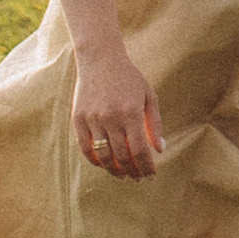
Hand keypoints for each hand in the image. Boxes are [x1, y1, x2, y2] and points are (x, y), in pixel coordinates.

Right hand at [72, 47, 162, 179]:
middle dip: (132, 171)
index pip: (139, 150)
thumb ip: (155, 124)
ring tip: (123, 174)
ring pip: (103, 156)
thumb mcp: (149, 96)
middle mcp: (110, 117)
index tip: (151, 175)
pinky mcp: (78, 119)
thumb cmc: (129, 78)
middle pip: (122, 156)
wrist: (100, 60)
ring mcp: (92, 119)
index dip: (146, 167)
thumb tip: (160, 150)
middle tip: (138, 178)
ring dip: (114, 170)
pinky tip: (105, 164)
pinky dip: (95, 160)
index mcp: (130, 112)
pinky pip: (85, 148)